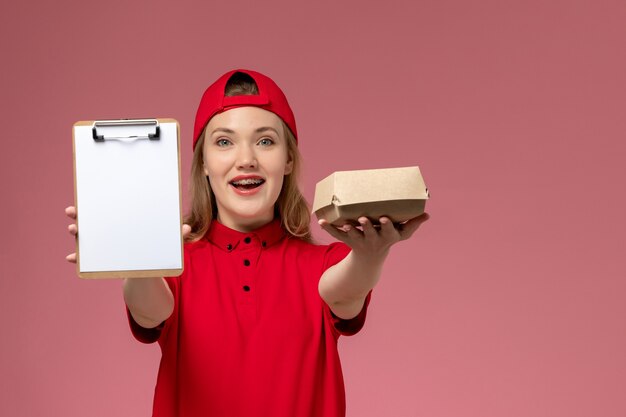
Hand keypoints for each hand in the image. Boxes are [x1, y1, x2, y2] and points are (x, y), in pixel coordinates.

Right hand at [64, 206, 191, 263]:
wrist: (147, 269)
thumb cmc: (153, 248)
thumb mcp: (164, 240)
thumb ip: (174, 234)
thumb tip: (186, 228)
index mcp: (123, 222)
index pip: (108, 208)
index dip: (96, 201)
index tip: (86, 195)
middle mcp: (109, 231)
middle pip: (92, 220)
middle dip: (80, 214)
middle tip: (73, 211)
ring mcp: (103, 246)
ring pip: (86, 237)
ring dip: (77, 233)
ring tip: (73, 230)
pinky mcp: (101, 260)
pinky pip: (86, 259)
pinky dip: (78, 258)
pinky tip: (71, 259)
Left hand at [318, 213, 429, 258]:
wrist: (369, 259)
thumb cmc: (387, 240)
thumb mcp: (402, 235)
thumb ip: (413, 224)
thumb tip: (427, 215)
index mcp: (387, 237)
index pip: (388, 231)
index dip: (387, 225)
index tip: (384, 218)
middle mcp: (373, 240)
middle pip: (370, 234)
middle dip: (367, 227)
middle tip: (363, 219)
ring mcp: (359, 241)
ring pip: (353, 236)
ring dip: (348, 230)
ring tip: (344, 224)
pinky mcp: (347, 240)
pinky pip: (336, 234)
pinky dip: (328, 228)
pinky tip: (320, 220)